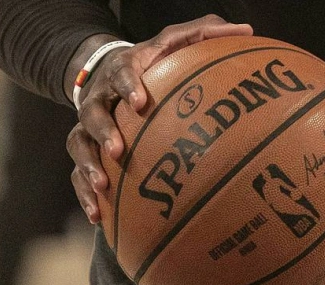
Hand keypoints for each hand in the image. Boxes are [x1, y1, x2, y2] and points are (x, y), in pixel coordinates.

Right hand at [66, 15, 252, 222]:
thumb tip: (246, 30)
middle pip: (93, 111)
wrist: (109, 69)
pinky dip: (84, 193)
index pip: (123, 72)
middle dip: (103, 131)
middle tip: (118, 151)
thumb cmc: (156, 60)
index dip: (129, 85)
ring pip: (79, 143)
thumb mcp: (178, 40)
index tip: (140, 102)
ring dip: (88, 166)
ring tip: (102, 187)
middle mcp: (102, 96)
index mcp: (126, 70)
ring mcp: (90, 123)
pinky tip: (97, 216)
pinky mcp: (86, 147)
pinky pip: (78, 172)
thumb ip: (208, 32)